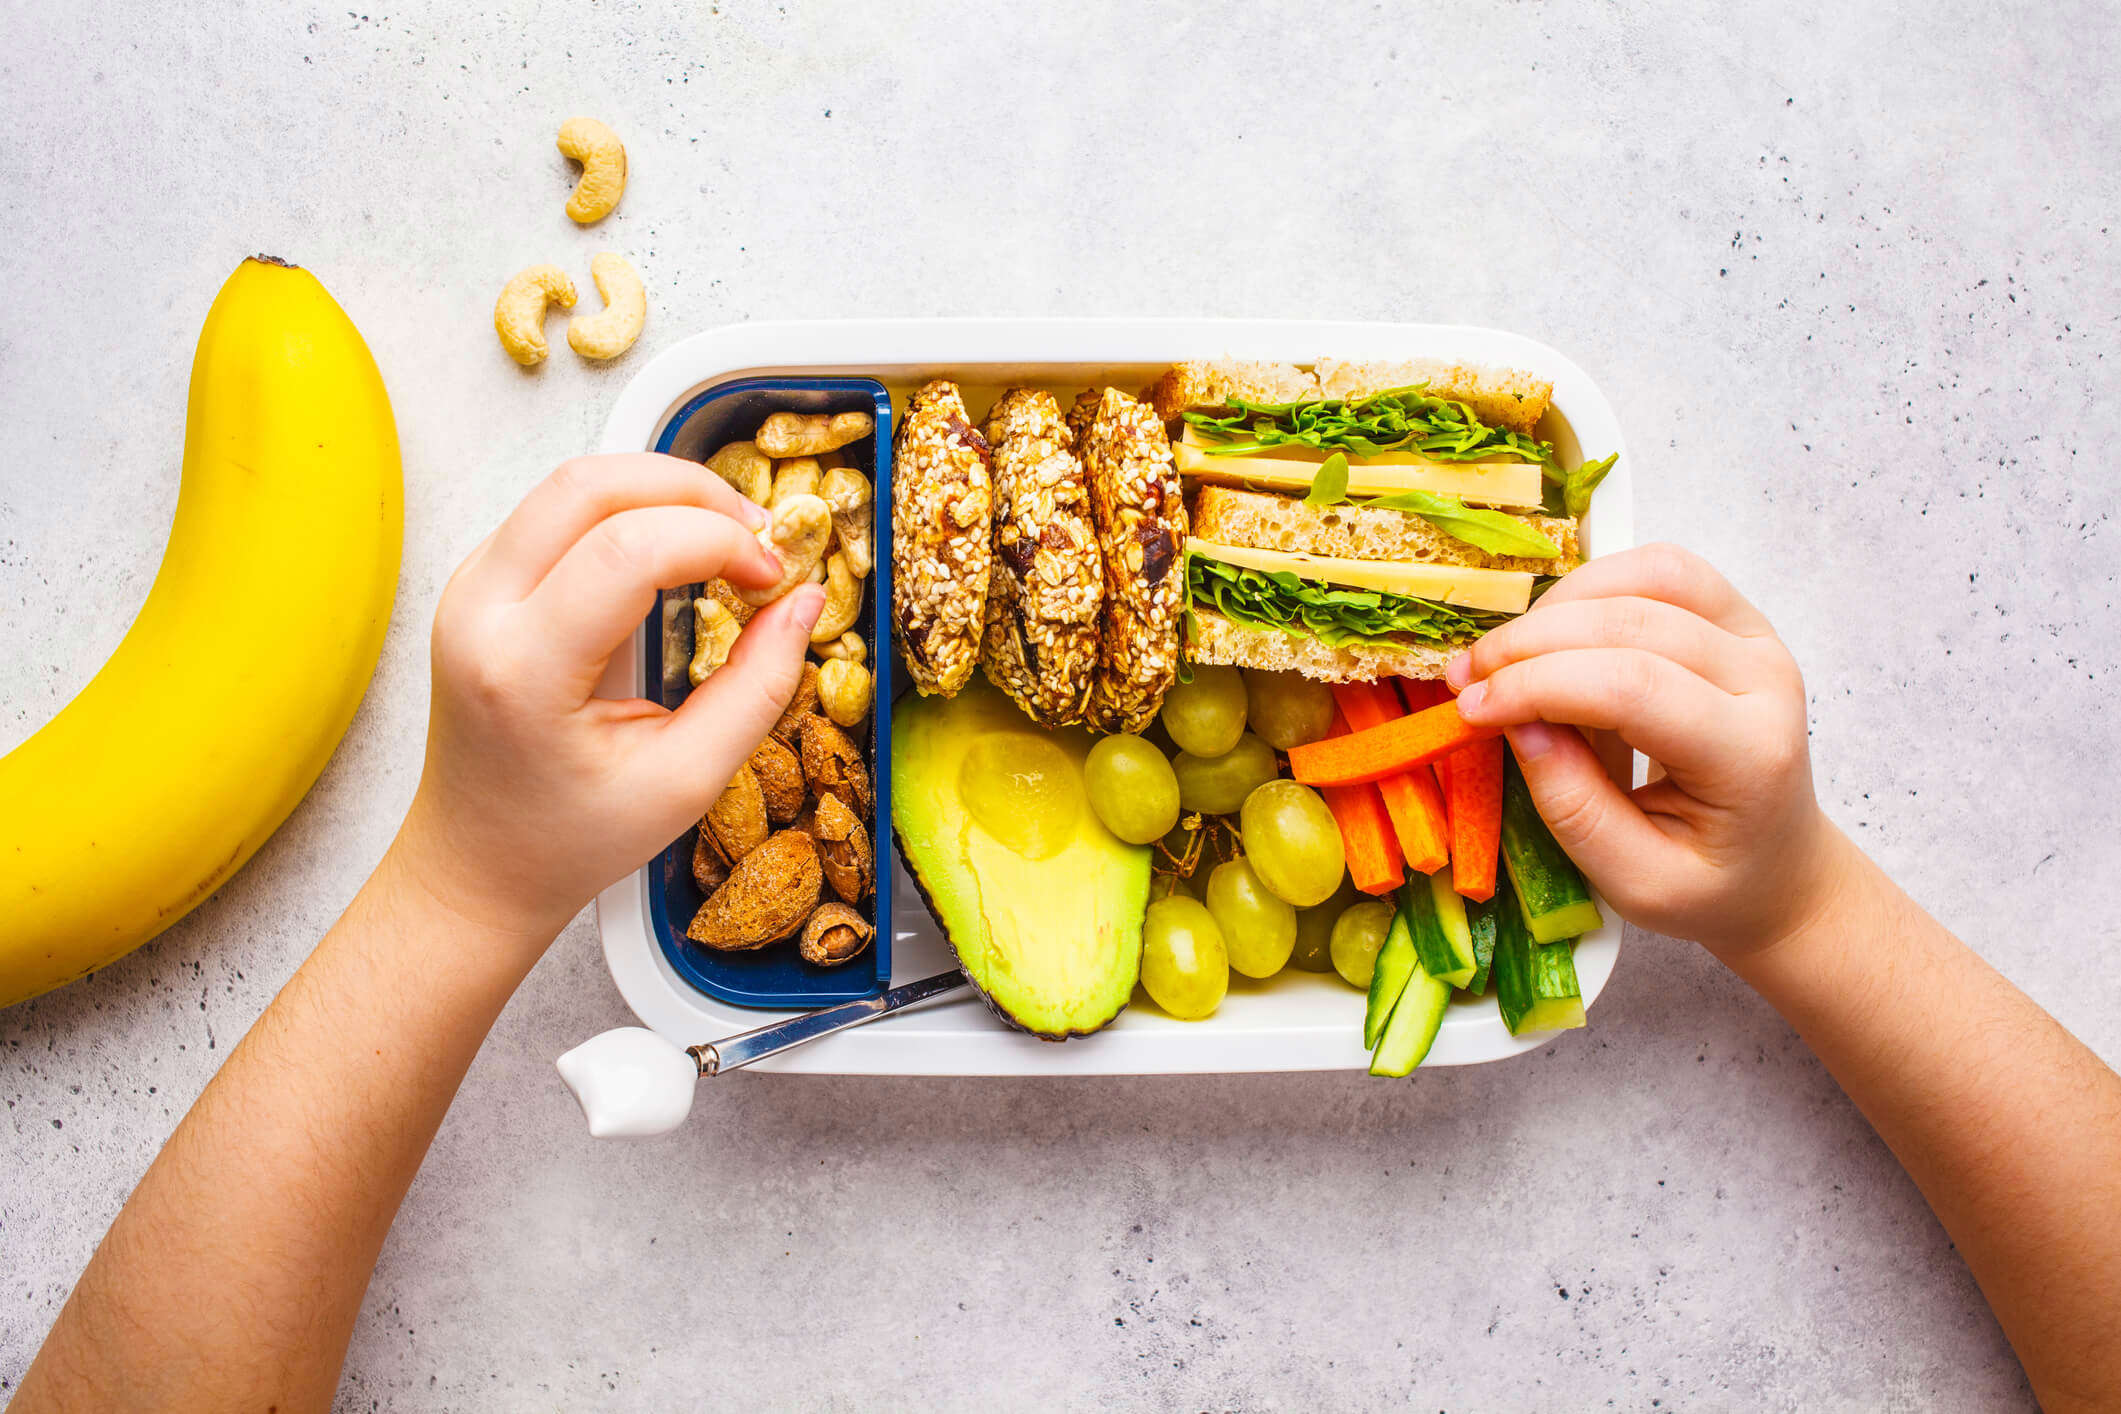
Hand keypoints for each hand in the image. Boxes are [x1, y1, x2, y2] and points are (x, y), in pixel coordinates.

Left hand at [396, 453, 823, 942]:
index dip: (718, 540)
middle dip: (691, 489)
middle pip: (588, 484)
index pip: (627, 550)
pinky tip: (674, 553)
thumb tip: (804, 601)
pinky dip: (628, 512)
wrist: (481, 865)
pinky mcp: (479, 584)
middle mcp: (479, 613)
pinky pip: (556, 512)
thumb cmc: (572, 838)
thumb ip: (757, 687)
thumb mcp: (686, 781)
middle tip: (757, 534)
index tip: (772, 576)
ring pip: (570, 484)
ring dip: (660, 491)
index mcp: (523, 670)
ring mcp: (469, 590)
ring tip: (724, 539)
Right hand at [1446, 544, 1846, 952]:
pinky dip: (1593, 587)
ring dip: (1559, 605)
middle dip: (1531, 643)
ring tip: (1506, 656)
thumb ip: (1575, 810)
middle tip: (1467, 680)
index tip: (1470, 710)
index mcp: (1750, 757)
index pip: (1634, 688)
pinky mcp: (1737, 618)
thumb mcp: (1636, 882)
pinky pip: (1660, 570)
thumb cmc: (1708, 883)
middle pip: (1634, 623)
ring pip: (1650, 576)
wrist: (1776, 867)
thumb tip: (1516, 725)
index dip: (1538, 686)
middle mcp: (1767, 681)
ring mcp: (1758, 638)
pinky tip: (1553, 632)